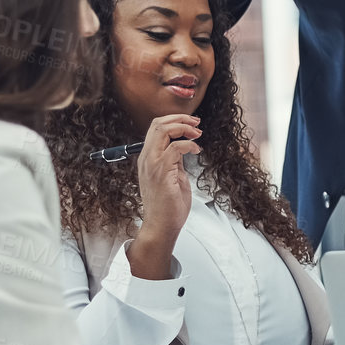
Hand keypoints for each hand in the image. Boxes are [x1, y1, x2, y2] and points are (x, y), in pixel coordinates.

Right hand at [130, 115, 202, 276]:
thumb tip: (183, 147)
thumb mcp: (173, 176)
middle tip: (196, 122)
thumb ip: (175, 161)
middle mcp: (147, 158)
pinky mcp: (161, 172)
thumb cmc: (168, 206)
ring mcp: (152, 165)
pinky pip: (175, 148)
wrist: (161, 226)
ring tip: (197, 134)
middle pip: (157, 124)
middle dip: (180, 118)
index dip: (174, 120)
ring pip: (163, 131)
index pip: (156, 128)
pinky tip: (197, 150)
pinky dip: (189, 144)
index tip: (192, 123)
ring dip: (184, 128)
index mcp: (148, 158)